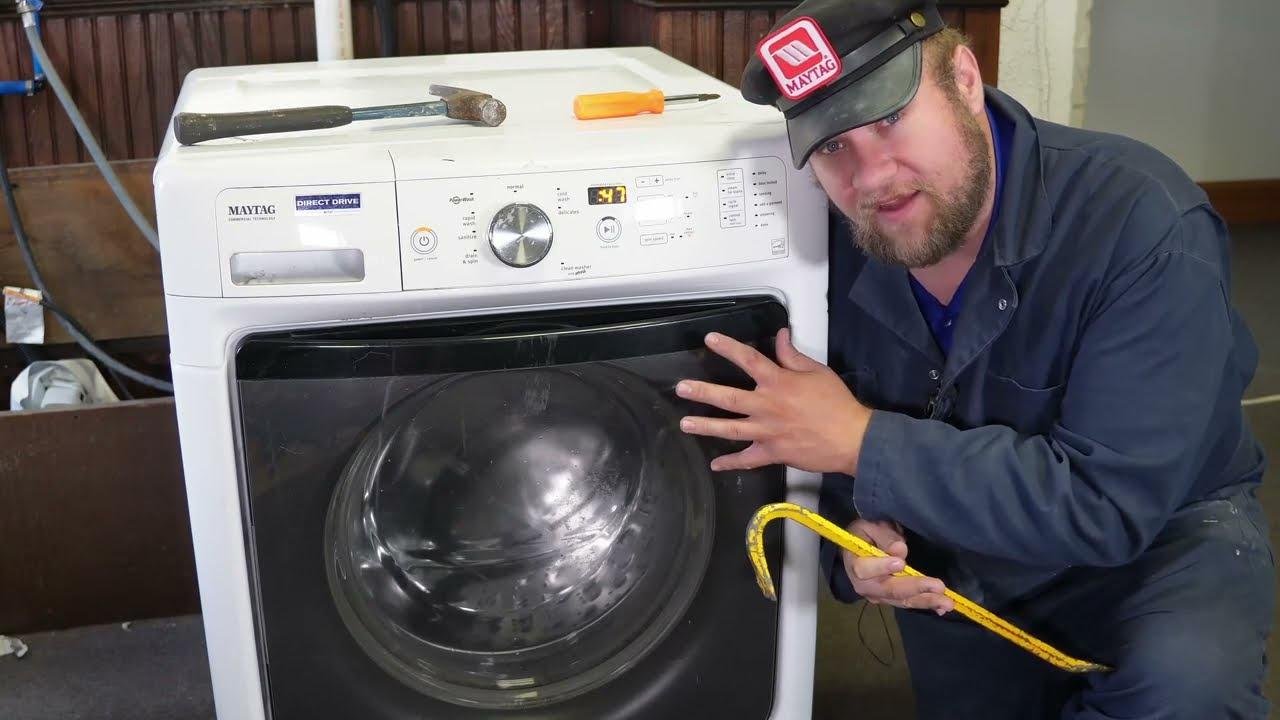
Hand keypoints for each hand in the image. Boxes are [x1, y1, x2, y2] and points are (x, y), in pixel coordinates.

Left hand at [675, 328, 872, 472]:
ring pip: (730, 429)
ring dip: (706, 426)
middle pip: (729, 397)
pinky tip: (715, 464)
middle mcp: (767, 406)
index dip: (728, 348)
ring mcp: (767, 432)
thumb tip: (780, 335)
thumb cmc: (837, 403)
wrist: (852, 439)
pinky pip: (747, 460)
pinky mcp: (773, 453)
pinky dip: (730, 463)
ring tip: (685, 423)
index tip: (709, 339)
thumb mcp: (817, 372)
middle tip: (681, 388)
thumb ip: (793, 355)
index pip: (749, 360)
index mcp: (779, 382)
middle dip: (702, 392)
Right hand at [845, 518, 952, 614]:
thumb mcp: (870, 525)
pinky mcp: (891, 599)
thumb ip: (884, 536)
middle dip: (916, 588)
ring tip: (947, 602)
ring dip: (926, 601)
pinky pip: (908, 603)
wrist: (860, 548)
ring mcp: (879, 595)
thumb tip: (900, 550)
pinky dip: (926, 605)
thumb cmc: (865, 533)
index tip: (900, 563)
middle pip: (890, 589)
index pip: (864, 569)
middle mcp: (865, 585)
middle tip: (938, 586)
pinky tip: (942, 608)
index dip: (881, 567)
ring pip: (903, 600)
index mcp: (855, 563)